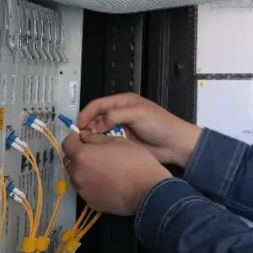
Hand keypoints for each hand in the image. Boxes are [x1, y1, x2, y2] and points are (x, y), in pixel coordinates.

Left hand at [62, 133, 171, 214]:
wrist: (147, 190)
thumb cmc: (135, 162)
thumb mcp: (118, 141)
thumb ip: (96, 138)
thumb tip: (84, 137)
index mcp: (82, 155)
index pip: (67, 143)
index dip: (75, 138)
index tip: (85, 139)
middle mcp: (77, 173)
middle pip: (70, 161)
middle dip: (80, 155)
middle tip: (98, 155)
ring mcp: (82, 190)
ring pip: (77, 176)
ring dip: (85, 171)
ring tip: (104, 171)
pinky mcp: (90, 202)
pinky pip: (86, 189)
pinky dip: (93, 185)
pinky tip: (109, 184)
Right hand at [77, 92, 201, 166]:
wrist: (174, 144)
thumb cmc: (162, 125)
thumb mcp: (138, 114)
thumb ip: (116, 115)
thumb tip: (99, 122)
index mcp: (124, 102)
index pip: (98, 104)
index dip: (87, 113)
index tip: (79, 124)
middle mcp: (121, 114)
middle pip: (96, 117)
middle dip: (88, 125)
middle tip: (82, 136)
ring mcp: (122, 128)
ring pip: (100, 131)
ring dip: (93, 136)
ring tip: (89, 143)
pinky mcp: (123, 142)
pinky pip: (107, 142)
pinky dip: (101, 145)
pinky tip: (98, 149)